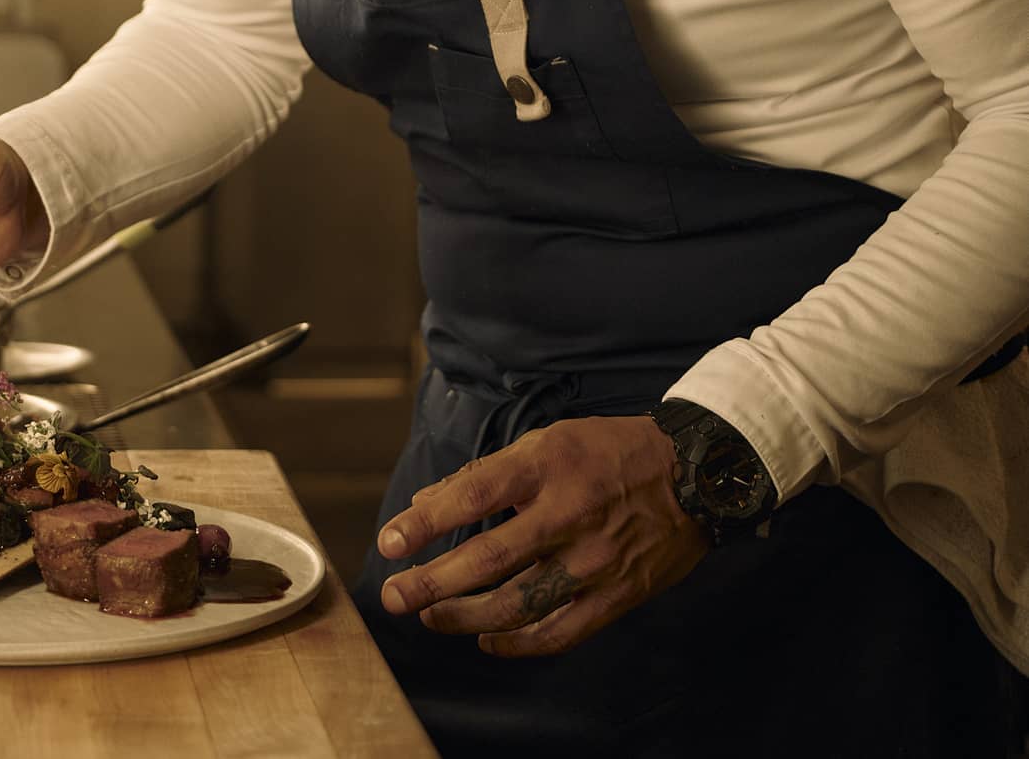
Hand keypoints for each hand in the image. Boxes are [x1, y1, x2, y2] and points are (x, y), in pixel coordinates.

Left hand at [377, 415, 708, 656]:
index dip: (425, 524)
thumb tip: (425, 506)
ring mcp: (595, 559)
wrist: (698, 475)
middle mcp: (570, 513)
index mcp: (548, 466)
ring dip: (464, 617)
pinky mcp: (618, 594)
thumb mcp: (547, 442)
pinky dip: (516, 643)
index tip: (388, 543)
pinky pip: (559, 632)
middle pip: (488, 559)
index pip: (473, 496)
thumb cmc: (608, 454)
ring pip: (518, 603)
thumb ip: (484, 476)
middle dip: (431, 583)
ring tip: (432, 616)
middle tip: (395, 596)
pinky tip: (486, 639)